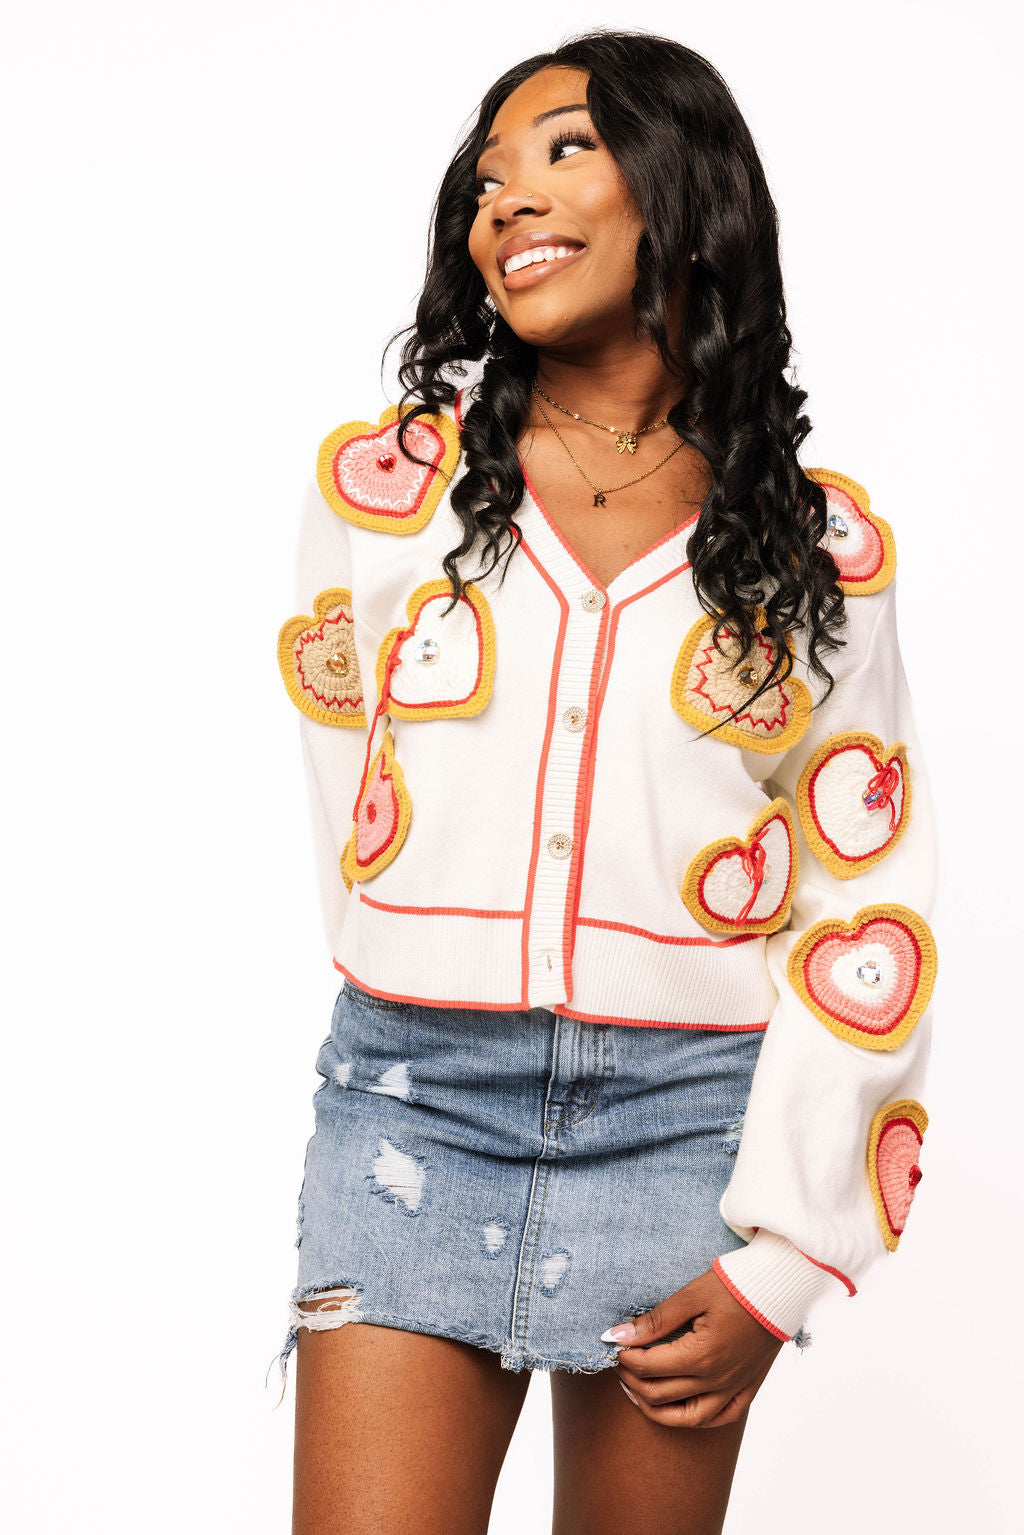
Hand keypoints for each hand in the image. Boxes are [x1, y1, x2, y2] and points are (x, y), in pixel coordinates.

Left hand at [608, 1265, 784, 1428]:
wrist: (780, 1289)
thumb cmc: (736, 1286)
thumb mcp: (692, 1295)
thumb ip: (655, 1320)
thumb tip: (617, 1335)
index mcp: (700, 1356)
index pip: (649, 1367)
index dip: (625, 1357)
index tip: (614, 1344)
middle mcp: (716, 1380)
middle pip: (661, 1394)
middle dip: (632, 1379)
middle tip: (619, 1363)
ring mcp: (733, 1388)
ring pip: (687, 1418)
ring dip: (655, 1409)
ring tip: (636, 1393)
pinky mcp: (747, 1389)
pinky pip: (719, 1418)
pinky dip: (694, 1420)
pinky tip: (678, 1410)